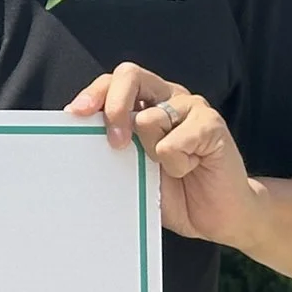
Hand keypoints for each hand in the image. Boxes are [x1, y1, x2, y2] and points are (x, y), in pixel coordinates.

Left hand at [66, 61, 261, 250]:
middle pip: (129, 76)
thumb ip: (112, 147)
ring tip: (171, 168)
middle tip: (116, 143)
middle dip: (114, 108)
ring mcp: (192, 107)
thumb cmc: (173, 190)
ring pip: (151, 117)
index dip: (93, 94)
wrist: (217, 215)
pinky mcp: (212, 124)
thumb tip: (78, 137)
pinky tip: (191, 168)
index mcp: (145, 102)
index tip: (74, 114)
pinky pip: (176, 141)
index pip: (112, 81)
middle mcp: (167, 97)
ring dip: (152, 153)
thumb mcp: (132, 168)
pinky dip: (177, 163)